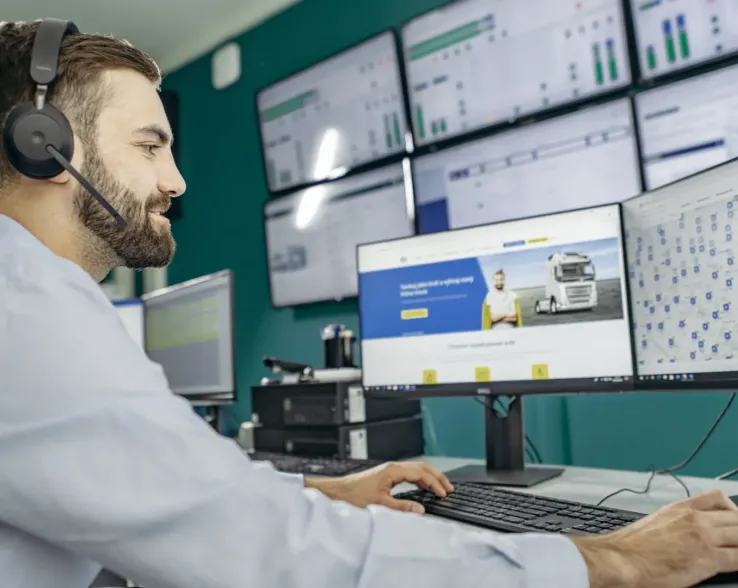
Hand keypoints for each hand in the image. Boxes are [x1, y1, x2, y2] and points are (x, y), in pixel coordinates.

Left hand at [305, 461, 453, 513]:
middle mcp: (392, 467)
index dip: (434, 483)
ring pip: (416, 469)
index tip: (444, 493)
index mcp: (393, 471)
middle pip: (421, 467)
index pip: (421, 473)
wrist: (339, 492)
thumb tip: (420, 509)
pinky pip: (409, 474)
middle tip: (449, 488)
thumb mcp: (380, 505)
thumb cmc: (355, 496)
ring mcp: (390, 470)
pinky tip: (423, 488)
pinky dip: (420, 480)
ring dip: (429, 478)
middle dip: (437, 477)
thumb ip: (402, 508)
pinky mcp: (386, 476)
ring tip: (440, 488)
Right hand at [572, 489, 737, 587]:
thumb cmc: (632, 547)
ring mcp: (703, 537)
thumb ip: (677, 524)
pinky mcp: (708, 558)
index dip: (733, 510)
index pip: (718, 498)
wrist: (622, 559)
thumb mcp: (656, 523)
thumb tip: (688, 535)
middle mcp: (694, 518)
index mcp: (680, 508)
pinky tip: (737, 566)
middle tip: (736, 541)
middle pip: (735, 517)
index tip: (733, 521)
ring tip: (736, 551)